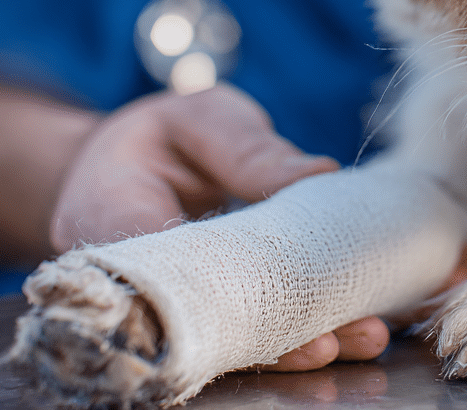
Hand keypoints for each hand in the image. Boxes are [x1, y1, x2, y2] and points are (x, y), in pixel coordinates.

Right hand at [51, 84, 372, 367]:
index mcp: (106, 217)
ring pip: (225, 342)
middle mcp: (126, 281)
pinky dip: (295, 335)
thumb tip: (320, 174)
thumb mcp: (202, 119)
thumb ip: (247, 147)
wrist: (127, 167)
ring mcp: (162, 308)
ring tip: (360, 339)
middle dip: (273, 339)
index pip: (168, 274)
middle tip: (338, 340)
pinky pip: (242, 334)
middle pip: (200, 324)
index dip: (232, 299)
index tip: (293, 309)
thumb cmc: (164, 138)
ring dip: (295, 348)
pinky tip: (350, 333)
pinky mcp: (200, 318)